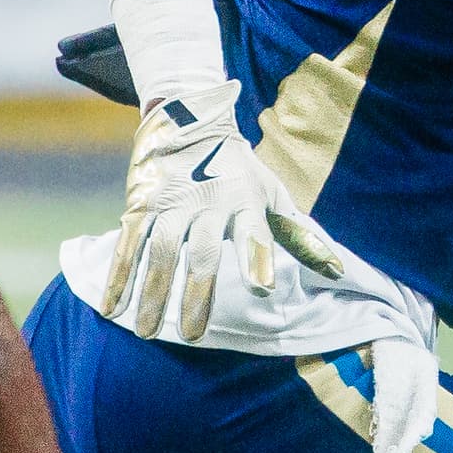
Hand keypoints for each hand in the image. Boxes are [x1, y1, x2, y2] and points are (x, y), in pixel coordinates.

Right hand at [97, 90, 356, 343]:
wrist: (190, 118)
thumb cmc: (240, 170)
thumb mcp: (273, 195)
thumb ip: (299, 236)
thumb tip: (339, 272)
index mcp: (245, 199)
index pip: (254, 229)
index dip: (257, 255)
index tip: (263, 285)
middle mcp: (208, 201)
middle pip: (203, 251)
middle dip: (198, 293)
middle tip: (193, 335)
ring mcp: (171, 201)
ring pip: (162, 251)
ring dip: (153, 293)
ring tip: (149, 332)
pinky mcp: (141, 203)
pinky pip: (129, 244)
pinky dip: (119, 276)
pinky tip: (113, 308)